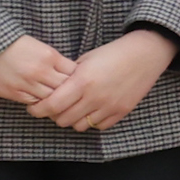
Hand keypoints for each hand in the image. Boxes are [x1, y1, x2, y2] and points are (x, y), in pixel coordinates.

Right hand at [0, 36, 78, 112]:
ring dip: (55, 101)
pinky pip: (34, 103)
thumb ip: (54, 61)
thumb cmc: (13, 45)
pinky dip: (40, 104)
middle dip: (70, 92)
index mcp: (49, 56)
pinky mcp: (14, 93)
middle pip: (65, 88)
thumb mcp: (39, 47)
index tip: (78, 82)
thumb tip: (71, 75)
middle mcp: (40, 70)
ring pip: (51, 98)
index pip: (74, 72)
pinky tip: (42, 102)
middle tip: (72, 96)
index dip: (78, 78)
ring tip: (58, 102)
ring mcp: (27, 83)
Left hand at [27, 29, 175, 132]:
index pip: (52, 105)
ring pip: (80, 126)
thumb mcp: (85, 60)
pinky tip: (91, 110)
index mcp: (82, 81)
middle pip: (63, 119)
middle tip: (54, 107)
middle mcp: (95, 97)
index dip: (38, 110)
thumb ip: (69, 77)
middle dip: (54, 115)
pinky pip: (99, 126)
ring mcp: (109, 106)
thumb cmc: (113, 53)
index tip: (34, 108)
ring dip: (73, 119)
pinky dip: (91, 121)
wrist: (145, 54)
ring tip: (74, 109)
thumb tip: (52, 90)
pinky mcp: (121, 111)